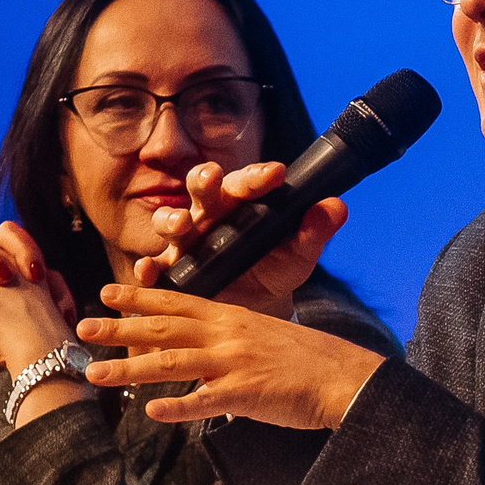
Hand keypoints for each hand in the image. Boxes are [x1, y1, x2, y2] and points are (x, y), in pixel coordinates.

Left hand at [76, 282, 383, 428]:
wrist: (345, 376)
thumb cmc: (308, 361)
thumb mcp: (264, 336)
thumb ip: (230, 340)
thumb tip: (205, 348)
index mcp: (231, 317)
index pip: (177, 303)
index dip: (140, 299)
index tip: (108, 293)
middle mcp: (227, 334)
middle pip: (163, 329)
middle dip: (119, 328)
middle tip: (83, 328)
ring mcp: (234, 363)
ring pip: (171, 364)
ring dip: (130, 368)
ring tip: (96, 374)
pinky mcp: (246, 393)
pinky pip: (205, 401)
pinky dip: (177, 406)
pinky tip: (150, 411)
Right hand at [135, 160, 346, 320]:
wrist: (258, 310)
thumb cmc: (276, 270)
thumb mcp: (299, 254)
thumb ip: (314, 231)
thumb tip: (337, 206)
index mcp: (241, 204)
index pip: (246, 182)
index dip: (257, 177)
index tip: (275, 174)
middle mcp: (209, 216)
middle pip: (201, 190)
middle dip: (203, 180)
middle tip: (211, 177)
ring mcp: (186, 243)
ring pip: (170, 222)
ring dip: (171, 219)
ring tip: (181, 224)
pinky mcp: (171, 273)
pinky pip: (153, 267)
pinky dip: (147, 269)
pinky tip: (148, 271)